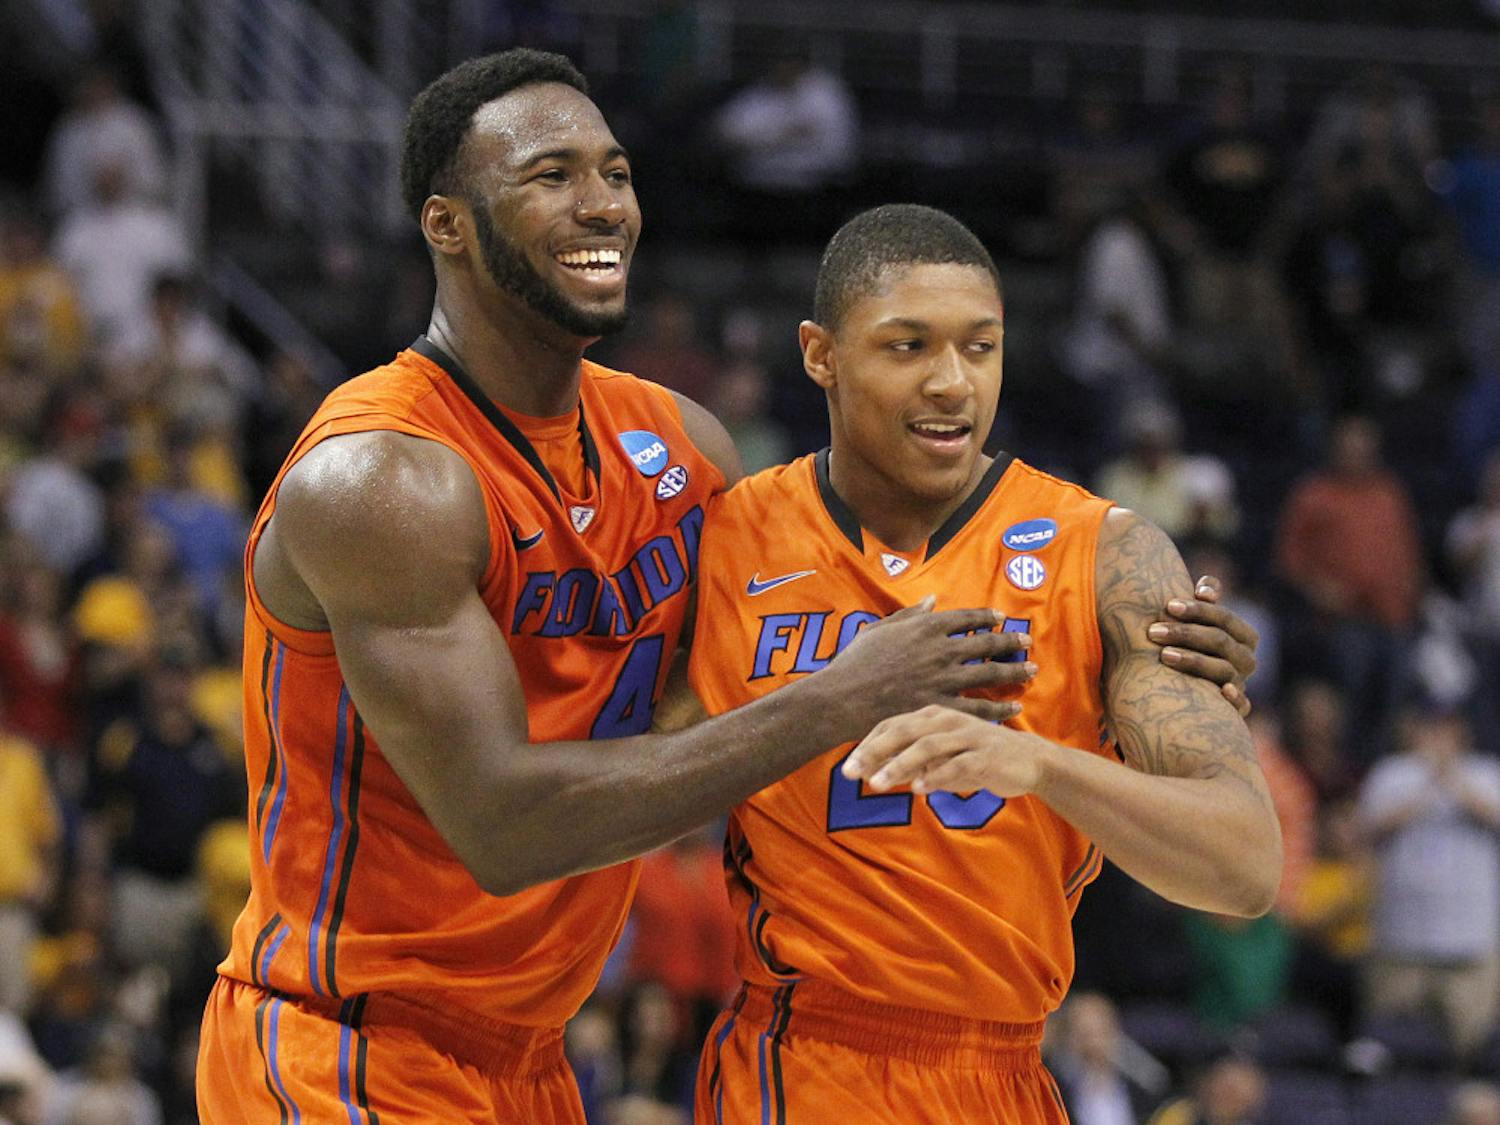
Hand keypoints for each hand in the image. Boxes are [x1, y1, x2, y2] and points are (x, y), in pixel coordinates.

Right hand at [824, 597, 1036, 732]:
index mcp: (925, 627)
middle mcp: (940, 650)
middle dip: (1010, 642)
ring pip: (989, 675)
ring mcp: (942, 680)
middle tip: (1027, 642)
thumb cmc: (854, 663)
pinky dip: (999, 708)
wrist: (841, 698)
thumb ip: (909, 615)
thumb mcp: (878, 629)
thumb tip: (931, 600)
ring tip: (1031, 671)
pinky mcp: (940, 707)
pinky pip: (978, 708)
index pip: (966, 617)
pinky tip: (1013, 709)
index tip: (1000, 618)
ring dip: (1013, 672)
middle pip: (986, 643)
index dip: (987, 617)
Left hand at [842, 704, 1047, 796]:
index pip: (891, 725)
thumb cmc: (974, 756)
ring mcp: (967, 735)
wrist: (1027, 760)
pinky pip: (958, 764)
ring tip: (877, 784)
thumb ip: (908, 762)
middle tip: (850, 772)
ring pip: (927, 747)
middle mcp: (946, 720)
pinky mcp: (986, 754)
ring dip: (899, 765)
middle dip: (874, 752)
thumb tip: (871, 773)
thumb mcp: (939, 757)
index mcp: (932, 715)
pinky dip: (937, 776)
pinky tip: (918, 790)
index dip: (867, 745)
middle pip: (903, 731)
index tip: (846, 767)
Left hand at [1147, 575, 1258, 716]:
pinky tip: (1222, 693)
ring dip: (1194, 661)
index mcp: (1244, 635)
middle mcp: (1247, 659)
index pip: (1224, 618)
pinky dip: (1236, 699)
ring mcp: (1241, 683)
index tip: (1168, 605)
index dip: (1198, 610)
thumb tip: (1205, 591)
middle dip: (1186, 634)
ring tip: (1163, 655)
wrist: (1184, 685)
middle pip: (1220, 642)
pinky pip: (1242, 705)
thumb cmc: (1188, 642)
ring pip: (1223, 670)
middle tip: (1153, 631)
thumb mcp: (1195, 620)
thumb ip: (1202, 600)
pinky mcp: (1236, 707)